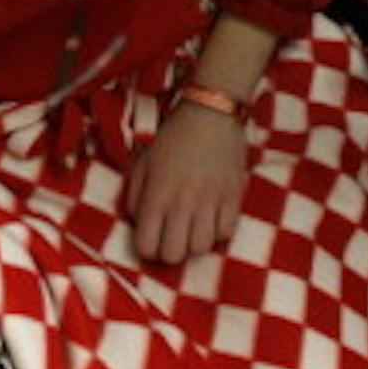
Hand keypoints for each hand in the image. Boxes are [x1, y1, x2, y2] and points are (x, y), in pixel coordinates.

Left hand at [127, 100, 246, 263]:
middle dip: (170, 252)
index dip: (146, 249)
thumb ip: (135, 197)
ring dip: (194, 244)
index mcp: (156, 195)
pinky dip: (218, 233)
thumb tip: (139, 223)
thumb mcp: (142, 163)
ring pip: (201, 248)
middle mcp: (182, 203)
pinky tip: (212, 219)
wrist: (210, 113)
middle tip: (172, 238)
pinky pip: (226, 233)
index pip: (146, 246)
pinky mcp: (232, 196)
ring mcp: (210, 201)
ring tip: (193, 230)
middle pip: (174, 255)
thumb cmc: (172, 137)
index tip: (151, 239)